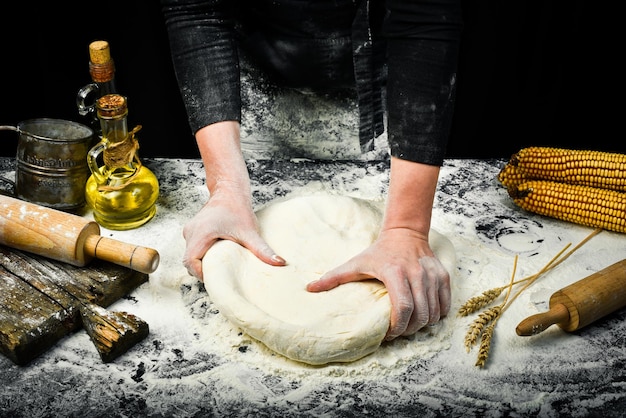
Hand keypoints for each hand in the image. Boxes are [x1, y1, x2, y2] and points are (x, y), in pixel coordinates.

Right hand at [182, 187, 285, 279]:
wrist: (230, 190)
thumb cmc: (237, 208)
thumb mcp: (250, 232)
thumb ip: (262, 249)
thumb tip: (280, 262)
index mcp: (201, 233)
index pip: (190, 262)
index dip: (201, 273)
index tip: (217, 277)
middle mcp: (191, 232)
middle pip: (189, 262)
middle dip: (203, 271)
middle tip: (221, 276)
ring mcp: (190, 231)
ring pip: (190, 256)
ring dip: (202, 263)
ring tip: (219, 267)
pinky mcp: (193, 230)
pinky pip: (193, 249)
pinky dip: (202, 255)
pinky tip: (216, 257)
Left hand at [306, 227, 450, 340]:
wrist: (405, 233)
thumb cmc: (378, 252)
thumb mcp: (356, 263)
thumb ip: (334, 277)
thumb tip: (309, 289)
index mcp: (395, 272)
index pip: (403, 308)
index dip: (397, 327)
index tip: (388, 333)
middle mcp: (417, 274)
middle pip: (420, 315)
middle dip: (409, 330)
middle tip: (398, 332)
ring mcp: (433, 275)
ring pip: (434, 313)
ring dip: (422, 325)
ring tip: (409, 325)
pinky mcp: (443, 276)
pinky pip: (445, 306)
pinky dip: (436, 315)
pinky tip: (423, 316)